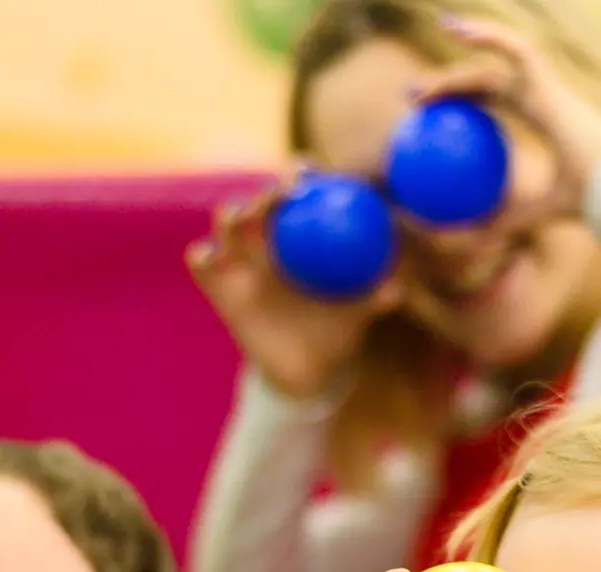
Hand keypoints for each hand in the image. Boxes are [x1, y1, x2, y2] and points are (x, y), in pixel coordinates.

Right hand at [187, 183, 406, 399]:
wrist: (305, 369)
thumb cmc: (336, 331)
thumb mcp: (356, 315)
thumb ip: (374, 299)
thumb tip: (399, 290)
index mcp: (303, 237)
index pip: (299, 195)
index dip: (300, 176)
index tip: (309, 173)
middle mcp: (270, 242)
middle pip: (262, 203)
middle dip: (267, 193)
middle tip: (281, 194)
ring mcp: (241, 261)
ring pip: (227, 224)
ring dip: (232, 215)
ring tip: (242, 218)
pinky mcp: (219, 285)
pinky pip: (202, 263)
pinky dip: (203, 256)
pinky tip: (212, 257)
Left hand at [412, 16, 600, 229]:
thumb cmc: (590, 201)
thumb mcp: (535, 213)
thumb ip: (505, 220)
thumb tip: (467, 240)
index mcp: (545, 117)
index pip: (499, 97)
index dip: (468, 98)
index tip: (432, 111)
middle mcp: (544, 95)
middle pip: (488, 79)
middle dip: (451, 83)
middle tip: (412, 99)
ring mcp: (547, 86)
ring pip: (493, 64)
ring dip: (455, 70)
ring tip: (417, 88)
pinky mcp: (550, 82)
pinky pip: (516, 49)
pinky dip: (488, 35)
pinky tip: (454, 31)